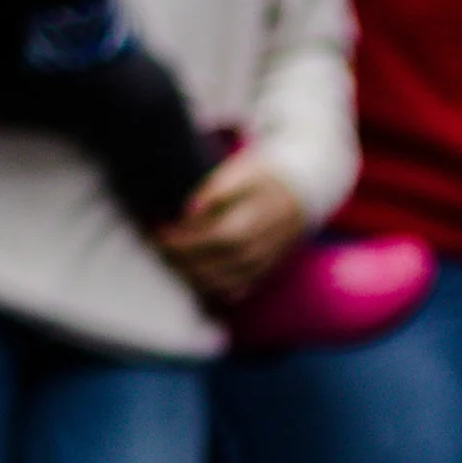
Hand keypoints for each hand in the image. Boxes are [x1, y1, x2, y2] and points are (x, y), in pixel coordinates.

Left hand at [157, 150, 308, 306]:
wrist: (304, 194)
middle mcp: (254, 251)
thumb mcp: (244, 170)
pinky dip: (211, 289)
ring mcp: (260, 266)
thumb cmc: (267, 178)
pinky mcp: (262, 273)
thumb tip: (190, 209)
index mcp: (248, 224)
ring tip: (172, 261)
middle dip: (177, 260)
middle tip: (157, 249)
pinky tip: (196, 276)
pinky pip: (234, 291)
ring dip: (189, 277)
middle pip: (208, 266)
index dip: (179, 241)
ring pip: (218, 284)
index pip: (205, 240)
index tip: (157, 234)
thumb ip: (216, 189)